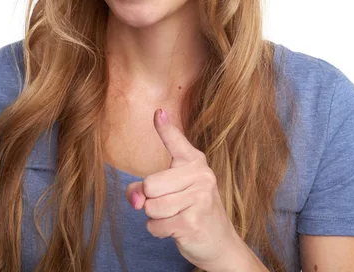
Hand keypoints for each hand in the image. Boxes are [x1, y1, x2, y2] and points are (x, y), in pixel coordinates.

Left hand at [124, 108, 244, 270]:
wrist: (219, 241)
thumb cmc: (189, 209)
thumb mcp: (168, 192)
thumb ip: (143, 188)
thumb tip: (135, 200)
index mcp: (194, 161)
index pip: (176, 141)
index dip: (165, 127)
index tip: (157, 111)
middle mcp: (201, 175)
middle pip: (150, 184)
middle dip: (150, 200)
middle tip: (169, 205)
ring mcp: (200, 198)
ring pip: (151, 207)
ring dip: (155, 217)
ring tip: (174, 216)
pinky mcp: (194, 221)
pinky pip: (156, 225)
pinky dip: (158, 231)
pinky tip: (176, 229)